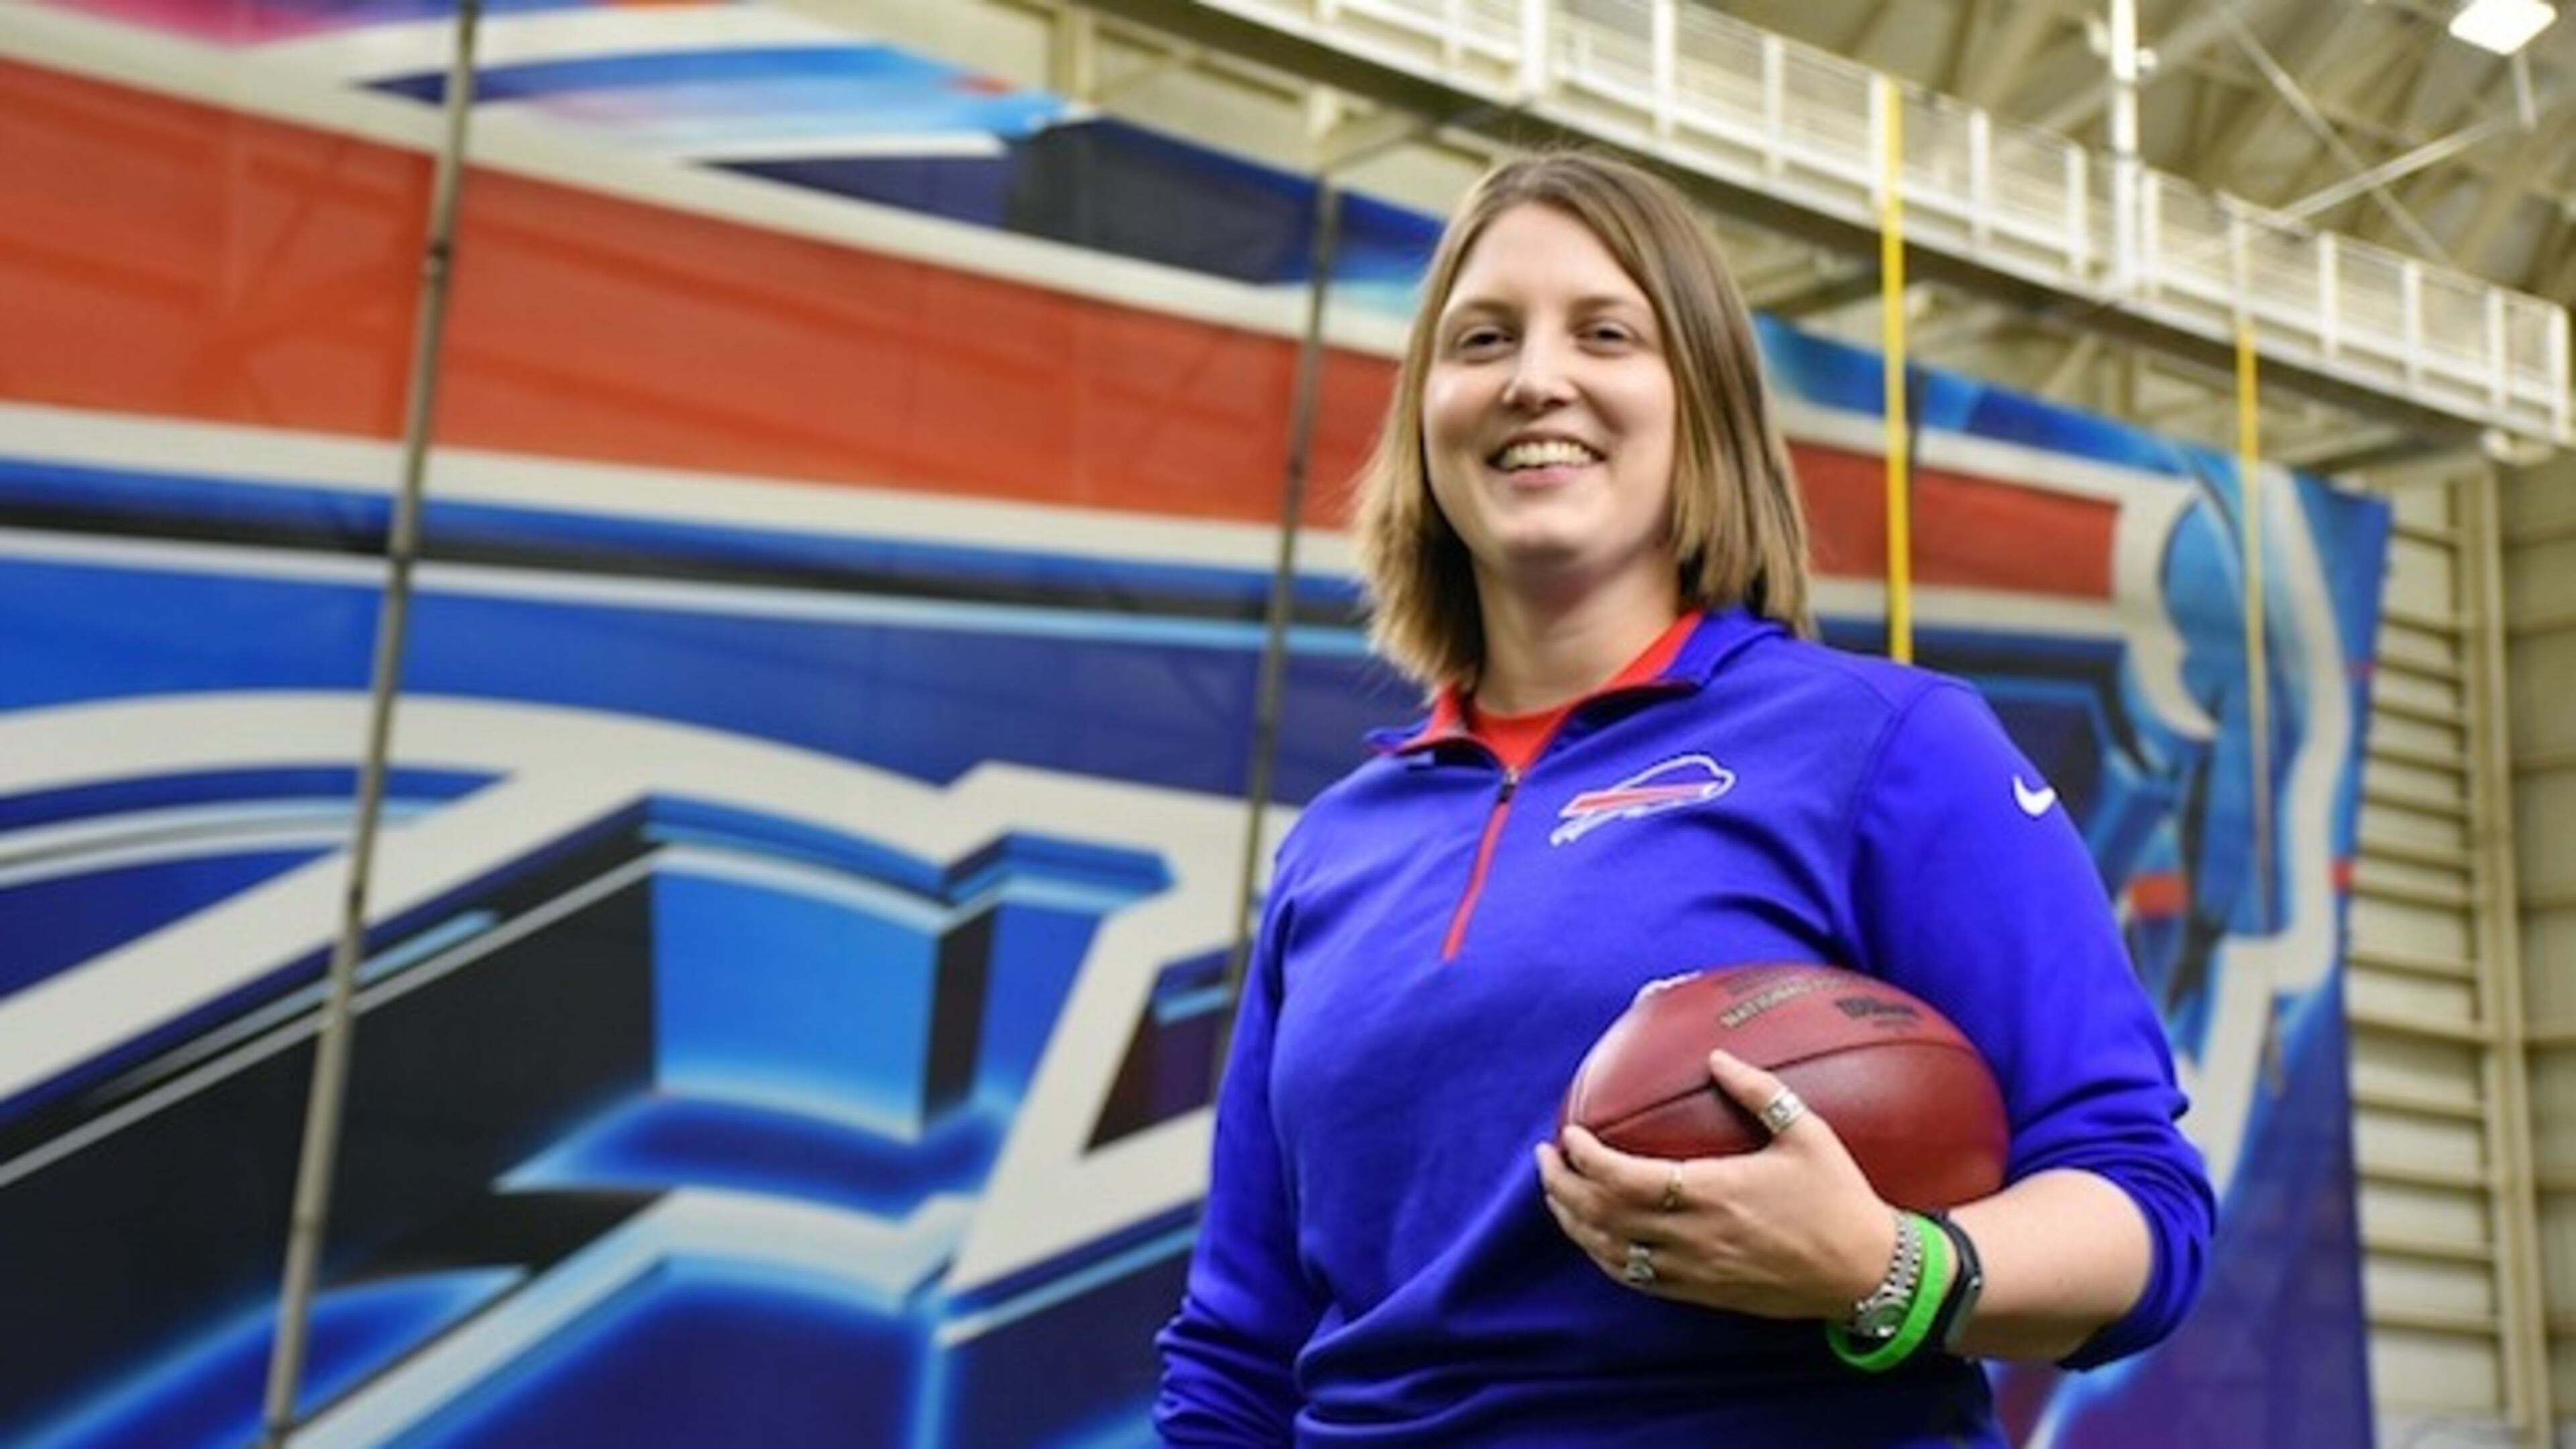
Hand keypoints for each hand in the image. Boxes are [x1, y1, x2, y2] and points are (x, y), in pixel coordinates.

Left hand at [1534, 1049, 1896, 1320]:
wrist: (1867, 1273)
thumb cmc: (1839, 1199)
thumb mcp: (1808, 1133)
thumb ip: (1758, 1092)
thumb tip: (1717, 1058)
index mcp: (1714, 1193)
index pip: (1625, 1180)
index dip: (1586, 1159)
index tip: (1569, 1134)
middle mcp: (1695, 1237)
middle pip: (1603, 1218)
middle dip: (1562, 1187)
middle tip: (1546, 1157)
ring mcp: (1695, 1271)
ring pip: (1611, 1254)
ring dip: (1574, 1223)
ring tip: (1556, 1192)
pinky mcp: (1702, 1294)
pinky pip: (1636, 1281)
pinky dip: (1603, 1257)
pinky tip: (1592, 1236)